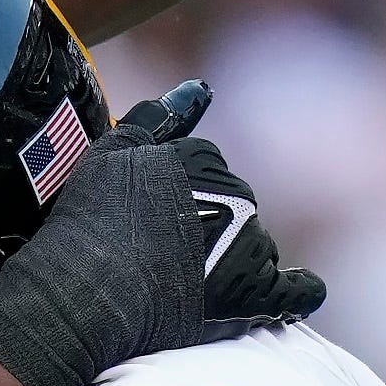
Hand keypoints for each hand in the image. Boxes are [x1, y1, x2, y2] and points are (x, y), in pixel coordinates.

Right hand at [0, 84, 324, 385]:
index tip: (150, 222)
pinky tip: (294, 295)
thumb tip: (202, 89)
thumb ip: (157, 118)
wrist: (87, 289)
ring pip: (257, 250)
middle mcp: (237, 197)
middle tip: (161, 259)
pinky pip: (294, 293)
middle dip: (211, 228)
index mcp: (205, 161)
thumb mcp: (110, 152)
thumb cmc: (90, 223)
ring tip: (185, 288)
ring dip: (234, 263)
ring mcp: (250, 247)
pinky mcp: (254, 296)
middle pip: (236, 211)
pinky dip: (297, 293)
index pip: (208, 174)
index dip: (179, 199)